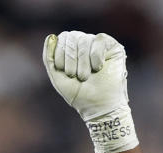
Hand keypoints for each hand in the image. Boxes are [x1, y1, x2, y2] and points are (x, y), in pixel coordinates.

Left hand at [42, 31, 137, 152]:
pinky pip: (99, 39)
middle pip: (73, 37)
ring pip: (85, 39)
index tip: (66, 73)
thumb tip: (51, 36)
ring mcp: (98, 45)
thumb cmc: (78, 93)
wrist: (98, 105)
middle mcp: (85, 44)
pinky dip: (95, 56)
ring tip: (85, 77)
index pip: (63, 38)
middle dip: (71, 59)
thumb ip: (49, 57)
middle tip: (76, 76)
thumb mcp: (57, 76)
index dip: (61, 54)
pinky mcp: (113, 47)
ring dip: (83, 62)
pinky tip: (98, 68)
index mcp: (71, 50)